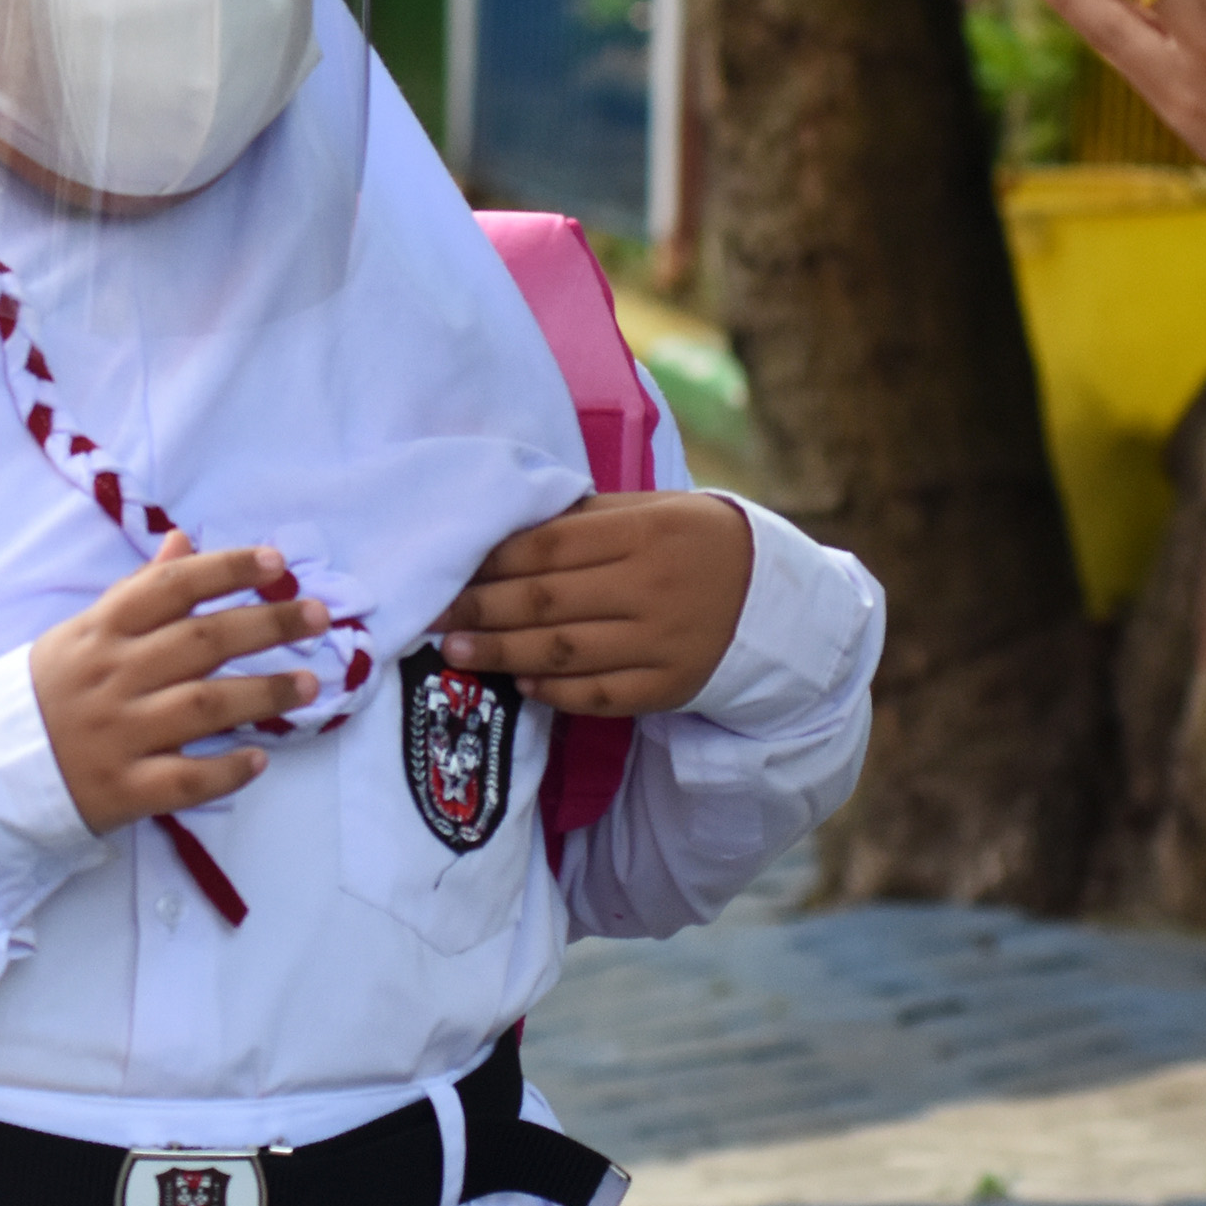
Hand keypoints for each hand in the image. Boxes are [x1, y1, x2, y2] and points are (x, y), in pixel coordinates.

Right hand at [27, 533, 316, 834]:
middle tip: (318, 617)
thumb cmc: (49, 691)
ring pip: (202, 706)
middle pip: (201, 642)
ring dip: (262, 693)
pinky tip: (258, 759)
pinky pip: (184, 780)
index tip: (275, 563)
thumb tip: (184, 541)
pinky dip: (224, 770)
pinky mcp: (123, 788)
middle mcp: (114, 676)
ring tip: (307, 685)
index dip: (226, 570)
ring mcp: (118, 733)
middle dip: (267, 624)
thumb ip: (138, 590)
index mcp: (102, 630)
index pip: (171, 588)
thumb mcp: (83, 630)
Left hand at [436, 492, 753, 716]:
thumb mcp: (652, 510)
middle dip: (480, 611)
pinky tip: (520, 684)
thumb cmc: (694, 541)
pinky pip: (601, 695)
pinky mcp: (670, 687)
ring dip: (502, 654)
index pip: (548, 548)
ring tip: (456, 653)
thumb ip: (587, 518)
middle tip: (432, 618)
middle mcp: (651, 587)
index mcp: (644, 533)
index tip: (449, 570)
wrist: (772, 598)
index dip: (491, 562)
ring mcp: (662, 642)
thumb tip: (508, 529)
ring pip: (565, 652)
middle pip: (546, 601)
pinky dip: (555, 691)